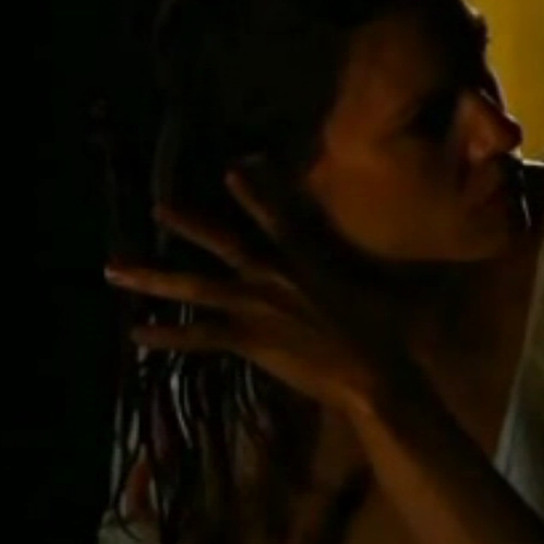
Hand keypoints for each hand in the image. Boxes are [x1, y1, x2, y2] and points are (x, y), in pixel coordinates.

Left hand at [105, 160, 402, 408]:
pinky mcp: (249, 341)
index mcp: (307, 260)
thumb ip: (387, 273)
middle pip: (222, 244)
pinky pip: (198, 339)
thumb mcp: (388, 293)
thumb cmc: (388, 337)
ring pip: (194, 289)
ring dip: (153, 278)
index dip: (256, 190)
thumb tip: (427, 258)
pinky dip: (166, 337)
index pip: (278, 215)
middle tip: (157, 207)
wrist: (373, 377)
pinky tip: (136, 333)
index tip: (234, 167)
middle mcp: (275, 276)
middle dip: (188, 225)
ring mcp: (257, 308)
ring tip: (116, 270)